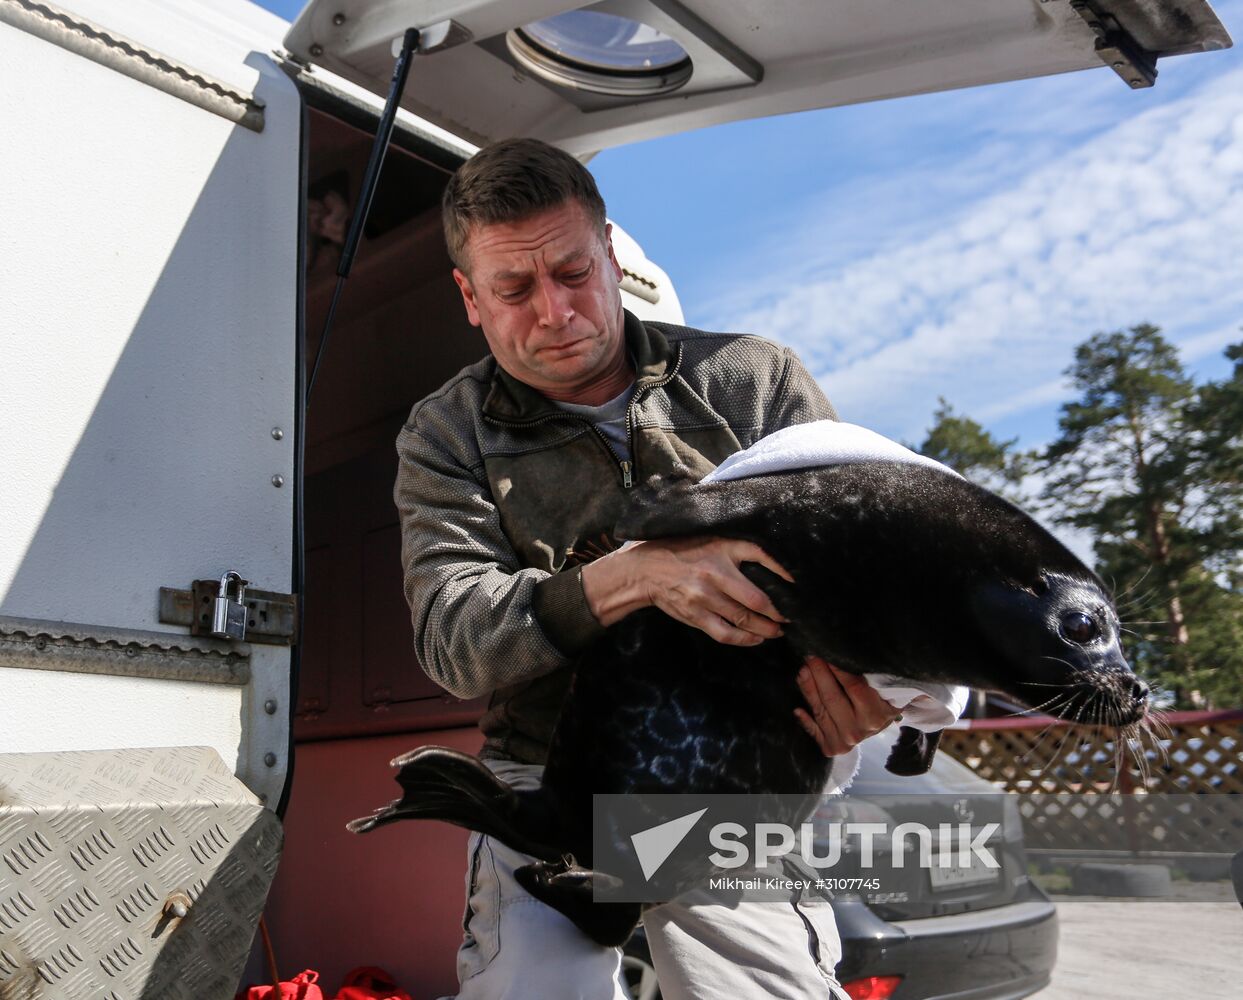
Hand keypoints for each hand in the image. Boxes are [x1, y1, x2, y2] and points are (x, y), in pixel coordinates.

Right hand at [580, 535, 792, 645]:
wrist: (645, 570)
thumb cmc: (682, 552)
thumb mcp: (711, 540)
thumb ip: (737, 549)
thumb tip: (771, 562)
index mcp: (721, 549)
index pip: (761, 556)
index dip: (783, 571)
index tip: (797, 583)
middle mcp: (715, 573)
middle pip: (757, 599)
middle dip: (778, 612)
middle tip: (791, 616)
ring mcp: (704, 598)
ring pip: (744, 620)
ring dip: (766, 629)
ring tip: (778, 631)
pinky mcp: (696, 616)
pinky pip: (726, 634)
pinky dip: (745, 640)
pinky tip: (756, 639)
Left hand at [794, 656, 901, 755]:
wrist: (879, 725)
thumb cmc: (881, 701)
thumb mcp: (883, 690)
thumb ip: (868, 677)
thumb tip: (844, 656)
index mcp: (875, 715)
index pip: (853, 687)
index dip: (837, 670)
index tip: (826, 653)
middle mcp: (858, 730)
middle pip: (832, 698)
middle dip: (819, 674)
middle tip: (810, 657)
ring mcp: (844, 741)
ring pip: (820, 711)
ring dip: (808, 689)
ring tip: (802, 672)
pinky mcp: (832, 747)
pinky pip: (814, 731)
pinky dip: (805, 720)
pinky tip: (797, 709)